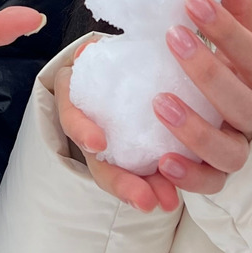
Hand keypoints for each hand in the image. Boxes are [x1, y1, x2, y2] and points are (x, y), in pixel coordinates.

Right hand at [55, 44, 181, 214]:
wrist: (126, 68)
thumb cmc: (111, 62)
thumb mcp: (94, 55)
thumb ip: (90, 55)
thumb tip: (88, 50)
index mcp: (79, 103)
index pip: (74, 118)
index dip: (83, 130)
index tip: (98, 142)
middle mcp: (95, 133)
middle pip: (102, 165)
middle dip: (123, 184)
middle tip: (145, 200)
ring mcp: (117, 149)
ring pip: (126, 176)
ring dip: (146, 190)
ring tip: (167, 202)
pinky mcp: (147, 152)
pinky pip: (153, 172)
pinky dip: (165, 182)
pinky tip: (178, 194)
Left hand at [154, 0, 251, 194]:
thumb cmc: (246, 72)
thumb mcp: (245, 37)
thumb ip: (235, 3)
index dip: (228, 30)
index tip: (193, 0)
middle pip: (242, 102)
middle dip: (207, 71)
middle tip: (172, 37)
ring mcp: (247, 150)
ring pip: (229, 150)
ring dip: (194, 129)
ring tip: (158, 102)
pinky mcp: (226, 179)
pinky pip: (212, 185)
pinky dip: (190, 177)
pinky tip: (163, 161)